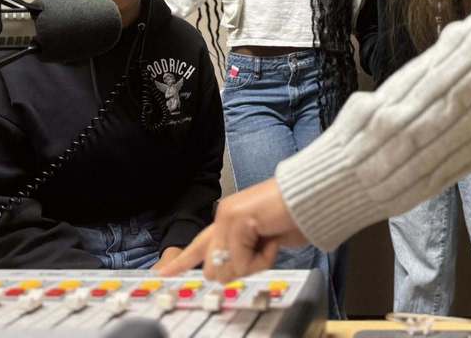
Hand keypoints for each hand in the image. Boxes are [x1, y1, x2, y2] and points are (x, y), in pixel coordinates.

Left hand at [157, 178, 308, 281]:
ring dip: (254, 263)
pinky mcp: (237, 222)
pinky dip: (264, 257)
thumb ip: (245, 256)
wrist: (309, 197)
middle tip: (264, 249)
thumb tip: (231, 272)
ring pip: (227, 269)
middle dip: (241, 269)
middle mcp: (222, 217)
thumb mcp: (264, 243)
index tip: (161, 273)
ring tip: (270, 239)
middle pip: (214, 270)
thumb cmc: (294, 218)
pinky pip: (244, 262)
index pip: (199, 245)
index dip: (179, 262)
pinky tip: (273, 236)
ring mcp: (227, 218)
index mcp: (228, 221)